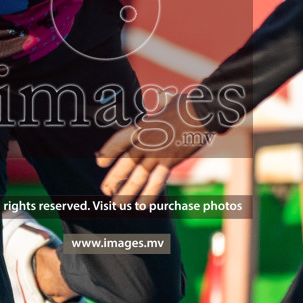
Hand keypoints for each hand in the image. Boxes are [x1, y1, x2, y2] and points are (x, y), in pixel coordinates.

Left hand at [95, 92, 215, 206]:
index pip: (119, 141)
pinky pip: (157, 182)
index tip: (100, 162)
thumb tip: (160, 96)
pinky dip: (148, 195)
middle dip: (114, 178)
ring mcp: (157, 153)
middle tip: (105, 190)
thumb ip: (161, 101)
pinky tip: (140, 207)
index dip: (108, 152)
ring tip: (117, 204)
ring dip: (126, 191)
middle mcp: (145, 142)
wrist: (202, 112)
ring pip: (138, 176)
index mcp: (142, 127)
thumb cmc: (187, 104)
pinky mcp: (170, 162)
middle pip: (125, 163)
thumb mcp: (168, 99)